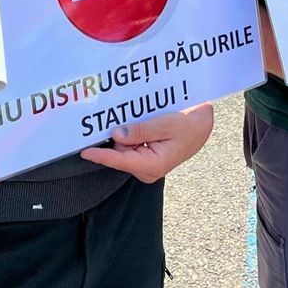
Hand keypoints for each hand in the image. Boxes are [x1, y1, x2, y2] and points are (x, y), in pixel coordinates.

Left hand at [80, 103, 214, 182]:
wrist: (203, 126)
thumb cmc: (189, 125)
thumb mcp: (165, 124)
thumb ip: (140, 131)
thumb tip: (116, 135)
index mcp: (152, 165)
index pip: (120, 160)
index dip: (100, 156)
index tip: (84, 152)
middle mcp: (146, 169)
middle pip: (120, 152)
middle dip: (120, 136)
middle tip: (133, 118)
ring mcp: (146, 165)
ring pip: (124, 148)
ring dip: (128, 133)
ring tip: (146, 119)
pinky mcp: (146, 158)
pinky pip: (131, 146)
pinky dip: (133, 135)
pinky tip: (145, 124)